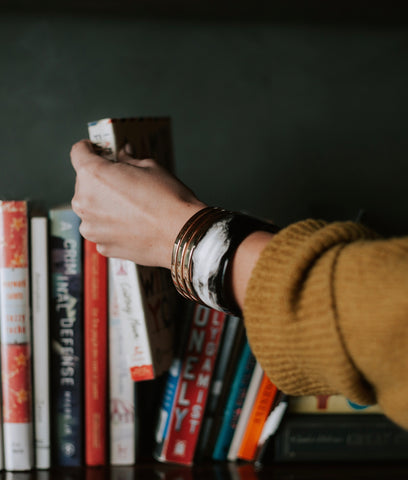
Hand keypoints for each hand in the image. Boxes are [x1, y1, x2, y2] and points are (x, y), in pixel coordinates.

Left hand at [70, 140, 205, 267]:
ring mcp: (91, 228)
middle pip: (84, 183)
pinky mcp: (102, 246)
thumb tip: (123, 155)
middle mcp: (84, 202)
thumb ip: (129, 160)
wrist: (181, 235)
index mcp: (93, 175)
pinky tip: (133, 225)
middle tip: (123, 182)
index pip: (78, 152)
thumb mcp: (150, 167)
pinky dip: (112, 226)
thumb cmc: (168, 200)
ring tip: (131, 208)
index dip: (88, 148)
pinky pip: (102, 230)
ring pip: (91, 209)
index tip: (96, 150)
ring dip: (104, 205)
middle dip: (100, 180)